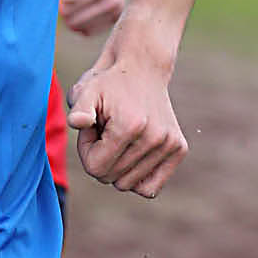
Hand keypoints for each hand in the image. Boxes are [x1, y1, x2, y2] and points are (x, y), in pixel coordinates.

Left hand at [59, 0, 128, 36]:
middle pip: (72, 21)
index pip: (67, 8)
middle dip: (65, 7)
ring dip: (72, 14)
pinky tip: (83, 5)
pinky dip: (80, 20)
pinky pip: (87, 31)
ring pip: (78, 28)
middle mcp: (114, 2)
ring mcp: (116, 13)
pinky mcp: (114, 20)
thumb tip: (67, 2)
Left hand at [68, 52, 187, 197]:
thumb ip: (78, 108)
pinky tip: (133, 154)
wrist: (143, 69)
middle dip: (101, 157)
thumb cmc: (108, 84)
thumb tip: (77, 122)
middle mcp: (154, 137)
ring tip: (120, 137)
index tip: (93, 129)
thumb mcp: (86, 90)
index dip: (86, 151)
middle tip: (106, 130)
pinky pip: (150, 188)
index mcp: (130, 126)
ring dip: (118, 165)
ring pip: (128, 184)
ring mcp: (170, 144)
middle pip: (111, 178)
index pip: (95, 168)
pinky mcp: (179, 149)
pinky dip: (137, 178)